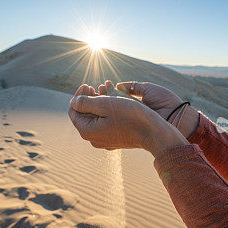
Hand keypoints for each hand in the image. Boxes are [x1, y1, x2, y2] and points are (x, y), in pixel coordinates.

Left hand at [68, 84, 188, 155]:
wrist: (153, 133)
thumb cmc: (131, 116)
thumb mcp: (106, 104)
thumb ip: (85, 103)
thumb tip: (73, 102)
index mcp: (87, 131)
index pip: (74, 111)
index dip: (78, 96)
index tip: (88, 85)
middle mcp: (94, 140)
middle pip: (84, 116)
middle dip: (89, 100)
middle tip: (96, 87)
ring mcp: (105, 141)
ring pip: (96, 120)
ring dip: (99, 106)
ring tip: (106, 94)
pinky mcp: (115, 141)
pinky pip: (105, 125)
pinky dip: (107, 114)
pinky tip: (115, 106)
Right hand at [98, 81, 199, 137]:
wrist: (176, 116)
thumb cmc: (165, 100)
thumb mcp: (147, 89)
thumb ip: (132, 86)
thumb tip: (117, 85)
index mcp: (134, 103)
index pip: (116, 97)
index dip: (108, 91)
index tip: (101, 85)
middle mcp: (130, 114)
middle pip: (111, 106)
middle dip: (102, 97)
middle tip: (95, 89)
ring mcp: (129, 124)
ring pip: (111, 114)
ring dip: (102, 105)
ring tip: (97, 96)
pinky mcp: (129, 132)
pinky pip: (115, 124)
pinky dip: (107, 116)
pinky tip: (101, 109)